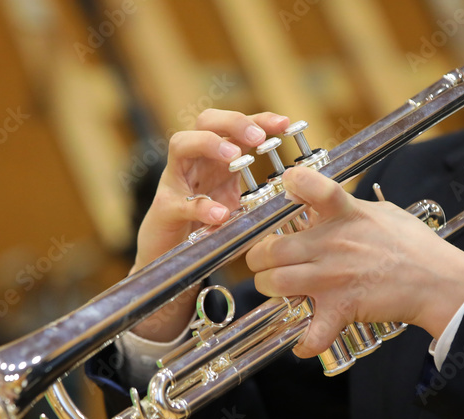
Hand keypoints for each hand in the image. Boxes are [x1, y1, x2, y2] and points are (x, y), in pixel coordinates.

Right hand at [133, 110, 291, 270]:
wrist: (171, 254)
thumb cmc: (207, 226)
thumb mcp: (239, 206)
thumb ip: (260, 195)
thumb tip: (298, 191)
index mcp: (215, 158)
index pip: (236, 126)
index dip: (260, 119)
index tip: (284, 123)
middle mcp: (194, 161)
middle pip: (206, 121)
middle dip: (234, 122)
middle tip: (258, 136)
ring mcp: (175, 182)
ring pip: (181, 144)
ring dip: (209, 144)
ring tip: (234, 156)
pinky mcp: (165, 208)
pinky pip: (181, 202)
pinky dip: (201, 206)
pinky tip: (220, 214)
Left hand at [245, 166, 463, 357]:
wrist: (439, 282)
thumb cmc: (414, 246)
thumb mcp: (381, 212)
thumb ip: (348, 206)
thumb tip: (324, 201)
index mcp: (344, 213)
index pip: (309, 186)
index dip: (290, 184)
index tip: (285, 188)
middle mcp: (332, 243)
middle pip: (270, 250)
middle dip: (259, 258)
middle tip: (265, 262)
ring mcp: (333, 277)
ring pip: (275, 284)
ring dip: (270, 289)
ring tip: (278, 290)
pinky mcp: (341, 307)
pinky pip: (312, 333)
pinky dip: (305, 343)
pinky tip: (302, 344)